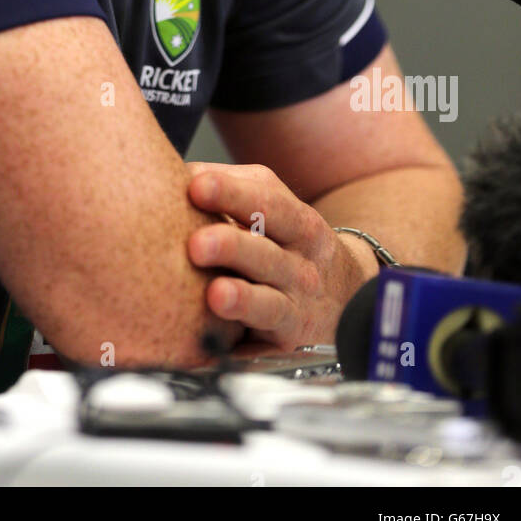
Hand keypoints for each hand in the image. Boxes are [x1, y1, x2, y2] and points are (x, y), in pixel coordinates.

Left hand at [186, 162, 374, 353]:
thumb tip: (173, 175)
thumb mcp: (275, 205)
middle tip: (196, 244)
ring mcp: (295, 305)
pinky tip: (216, 342)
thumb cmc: (289, 241)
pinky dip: (241, 345)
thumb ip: (232, 187)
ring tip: (215, 294)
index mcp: (297, 222)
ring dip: (241, 299)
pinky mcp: (285, 342)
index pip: (267, 203)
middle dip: (231, 247)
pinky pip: (262, 345)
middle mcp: (300, 264)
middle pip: (266, 253)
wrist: (347, 295)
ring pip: (268, 303)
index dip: (232, 193)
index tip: (197, 186)